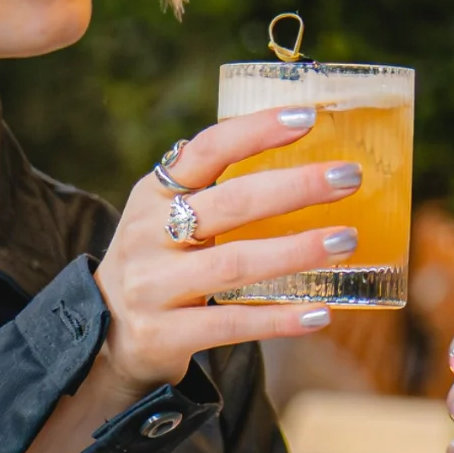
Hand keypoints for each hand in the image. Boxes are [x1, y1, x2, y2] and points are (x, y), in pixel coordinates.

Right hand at [90, 104, 358, 405]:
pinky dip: (279, 319)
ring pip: (234, 265)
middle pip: (229, 204)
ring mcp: (153, 286)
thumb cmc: (159, 265)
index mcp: (154, 195)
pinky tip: (321, 313)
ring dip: (295, 251)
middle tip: (349, 177)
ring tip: (346, 241)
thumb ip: (216, 193)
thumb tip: (307, 166)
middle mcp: (148, 235)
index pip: (206, 150)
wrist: (104, 335)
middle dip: (294, 188)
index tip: (307, 117)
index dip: (256, 131)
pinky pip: (231, 324)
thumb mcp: (166, 218)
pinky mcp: (164, 334)